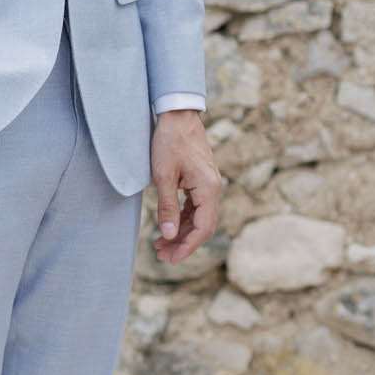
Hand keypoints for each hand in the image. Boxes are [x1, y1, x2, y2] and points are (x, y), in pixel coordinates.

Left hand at [150, 110, 221, 263]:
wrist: (178, 115)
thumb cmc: (169, 142)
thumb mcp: (163, 176)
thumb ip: (167, 208)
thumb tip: (168, 236)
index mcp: (208, 189)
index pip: (202, 228)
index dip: (187, 246)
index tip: (171, 259)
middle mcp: (214, 189)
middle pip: (202, 226)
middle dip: (183, 243)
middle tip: (161, 256)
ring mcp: (208, 185)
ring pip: (199, 218)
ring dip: (181, 232)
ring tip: (160, 245)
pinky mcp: (201, 181)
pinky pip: (195, 207)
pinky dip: (183, 219)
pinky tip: (168, 226)